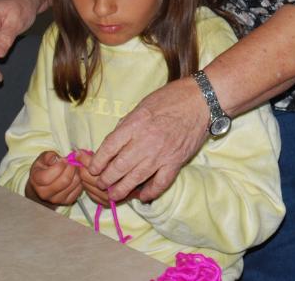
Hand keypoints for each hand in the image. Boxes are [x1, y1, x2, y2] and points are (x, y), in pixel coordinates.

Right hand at [26, 151, 81, 206]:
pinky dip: (80, 181)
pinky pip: (78, 189)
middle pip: (64, 181)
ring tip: (74, 168)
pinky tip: (75, 175)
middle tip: (72, 162)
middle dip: (71, 168)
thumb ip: (48, 156)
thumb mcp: (42, 159)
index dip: (59, 166)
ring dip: (77, 173)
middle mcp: (45, 193)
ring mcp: (56, 199)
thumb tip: (55, 158)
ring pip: (73, 184)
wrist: (44, 184)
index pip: (48, 177)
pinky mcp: (67, 201)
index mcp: (36, 181)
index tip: (64, 159)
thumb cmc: (44, 168)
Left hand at [87, 76, 209, 202]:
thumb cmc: (172, 98)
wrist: (201, 101)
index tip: (93, 168)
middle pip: (119, 166)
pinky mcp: (175, 162)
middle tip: (101, 183)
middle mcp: (145, 141)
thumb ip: (127, 124)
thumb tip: (115, 143)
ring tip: (114, 195)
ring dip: (122, 189)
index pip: (109, 147)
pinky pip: (160, 183)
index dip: (98, 161)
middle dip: (106, 179)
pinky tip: (143, 196)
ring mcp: (161, 154)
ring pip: (136, 178)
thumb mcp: (142, 105)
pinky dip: (150, 192)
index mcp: (135, 124)